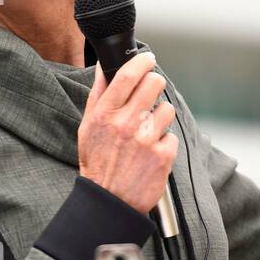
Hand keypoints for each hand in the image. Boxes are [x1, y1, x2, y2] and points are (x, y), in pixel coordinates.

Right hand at [77, 52, 177, 214]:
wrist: (108, 201)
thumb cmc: (97, 162)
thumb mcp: (87, 126)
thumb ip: (98, 94)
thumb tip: (104, 66)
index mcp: (105, 115)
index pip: (127, 76)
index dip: (142, 62)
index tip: (148, 58)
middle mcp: (126, 124)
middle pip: (154, 84)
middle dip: (155, 83)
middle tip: (151, 91)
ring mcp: (146, 140)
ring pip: (166, 109)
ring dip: (160, 116)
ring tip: (147, 131)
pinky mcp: (163, 156)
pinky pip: (172, 136)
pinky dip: (165, 142)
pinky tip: (151, 151)